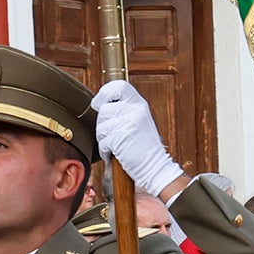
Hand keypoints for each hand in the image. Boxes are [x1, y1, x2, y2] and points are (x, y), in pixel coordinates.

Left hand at [90, 79, 182, 198]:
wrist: (155, 167)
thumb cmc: (145, 147)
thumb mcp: (139, 120)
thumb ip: (125, 109)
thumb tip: (101, 104)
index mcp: (140, 104)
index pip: (119, 86)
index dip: (104, 93)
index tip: (98, 103)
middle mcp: (135, 111)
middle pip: (104, 109)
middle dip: (104, 124)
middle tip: (115, 134)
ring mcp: (128, 124)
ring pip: (101, 126)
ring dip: (104, 138)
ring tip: (117, 144)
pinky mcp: (120, 138)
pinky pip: (102, 141)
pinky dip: (105, 150)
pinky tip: (116, 153)